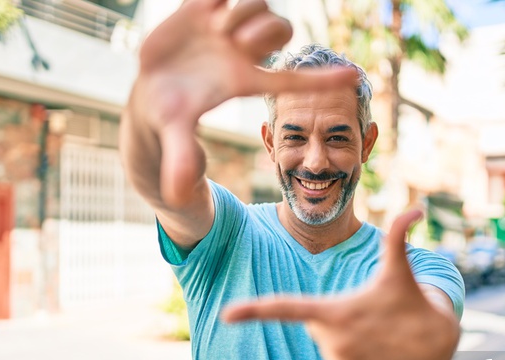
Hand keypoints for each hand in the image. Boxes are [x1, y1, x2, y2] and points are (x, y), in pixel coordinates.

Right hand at [130, 0, 357, 204]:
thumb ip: (181, 158)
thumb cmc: (169, 115)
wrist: (149, 89)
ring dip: (243, 12)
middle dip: (265, 33)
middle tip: (237, 41)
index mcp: (244, 81)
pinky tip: (209, 5)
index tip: (354, 78)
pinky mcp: (204, 8)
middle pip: (280, 31)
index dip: (322, 81)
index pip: (291, 80)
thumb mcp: (175, 133)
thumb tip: (178, 194)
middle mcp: (242, 53)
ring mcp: (225, 28)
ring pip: (258, 4)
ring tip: (215, 26)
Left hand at [222, 210, 460, 359]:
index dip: (255, 311)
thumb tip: (416, 207)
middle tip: (365, 315)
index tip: (226, 315)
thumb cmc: (410, 298)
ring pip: (327, 348)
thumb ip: (396, 235)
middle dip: (334, 320)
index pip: (287, 309)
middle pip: (314, 326)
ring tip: (373, 335)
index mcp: (334, 312)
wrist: (438, 344)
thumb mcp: (399, 267)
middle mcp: (332, 343)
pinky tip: (375, 355)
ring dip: (345, 341)